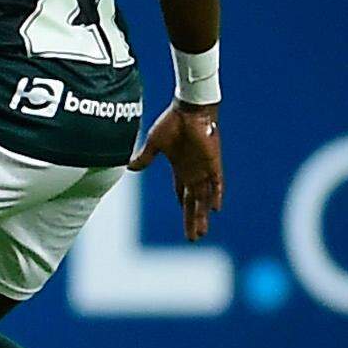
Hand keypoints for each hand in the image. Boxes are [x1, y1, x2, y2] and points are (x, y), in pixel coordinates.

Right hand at [127, 101, 223, 241]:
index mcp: (180, 168)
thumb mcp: (155, 143)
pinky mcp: (213, 162)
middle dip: (192, 220)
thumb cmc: (172, 122)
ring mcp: (204, 169)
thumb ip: (145, 157)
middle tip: (193, 238)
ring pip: (203, 198)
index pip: (182, 193)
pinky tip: (215, 209)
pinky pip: (217, 183)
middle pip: (193, 202)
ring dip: (201, 215)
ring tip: (201, 233)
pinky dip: (216, 195)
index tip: (185, 221)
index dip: (183, 207)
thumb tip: (130, 167)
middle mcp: (193, 172)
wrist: (190, 109)